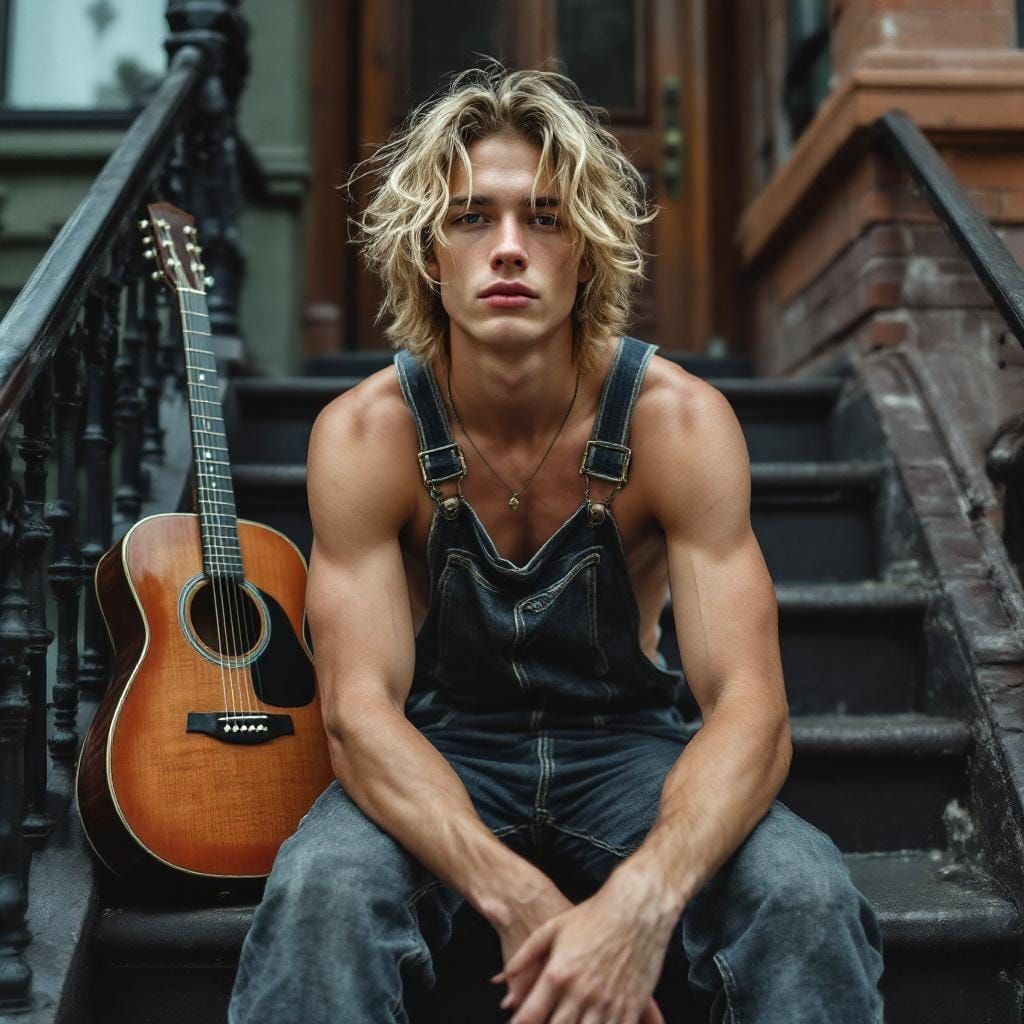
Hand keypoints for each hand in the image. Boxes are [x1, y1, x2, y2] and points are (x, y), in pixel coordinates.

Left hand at [496, 867, 676, 1023]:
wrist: (636, 908)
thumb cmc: (594, 915)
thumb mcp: (553, 927)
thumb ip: (526, 953)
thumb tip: (505, 974)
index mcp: (558, 974)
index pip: (530, 1015)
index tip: (515, 1023)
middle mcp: (580, 993)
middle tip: (543, 1022)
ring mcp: (606, 1003)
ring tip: (568, 1022)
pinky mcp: (630, 1007)